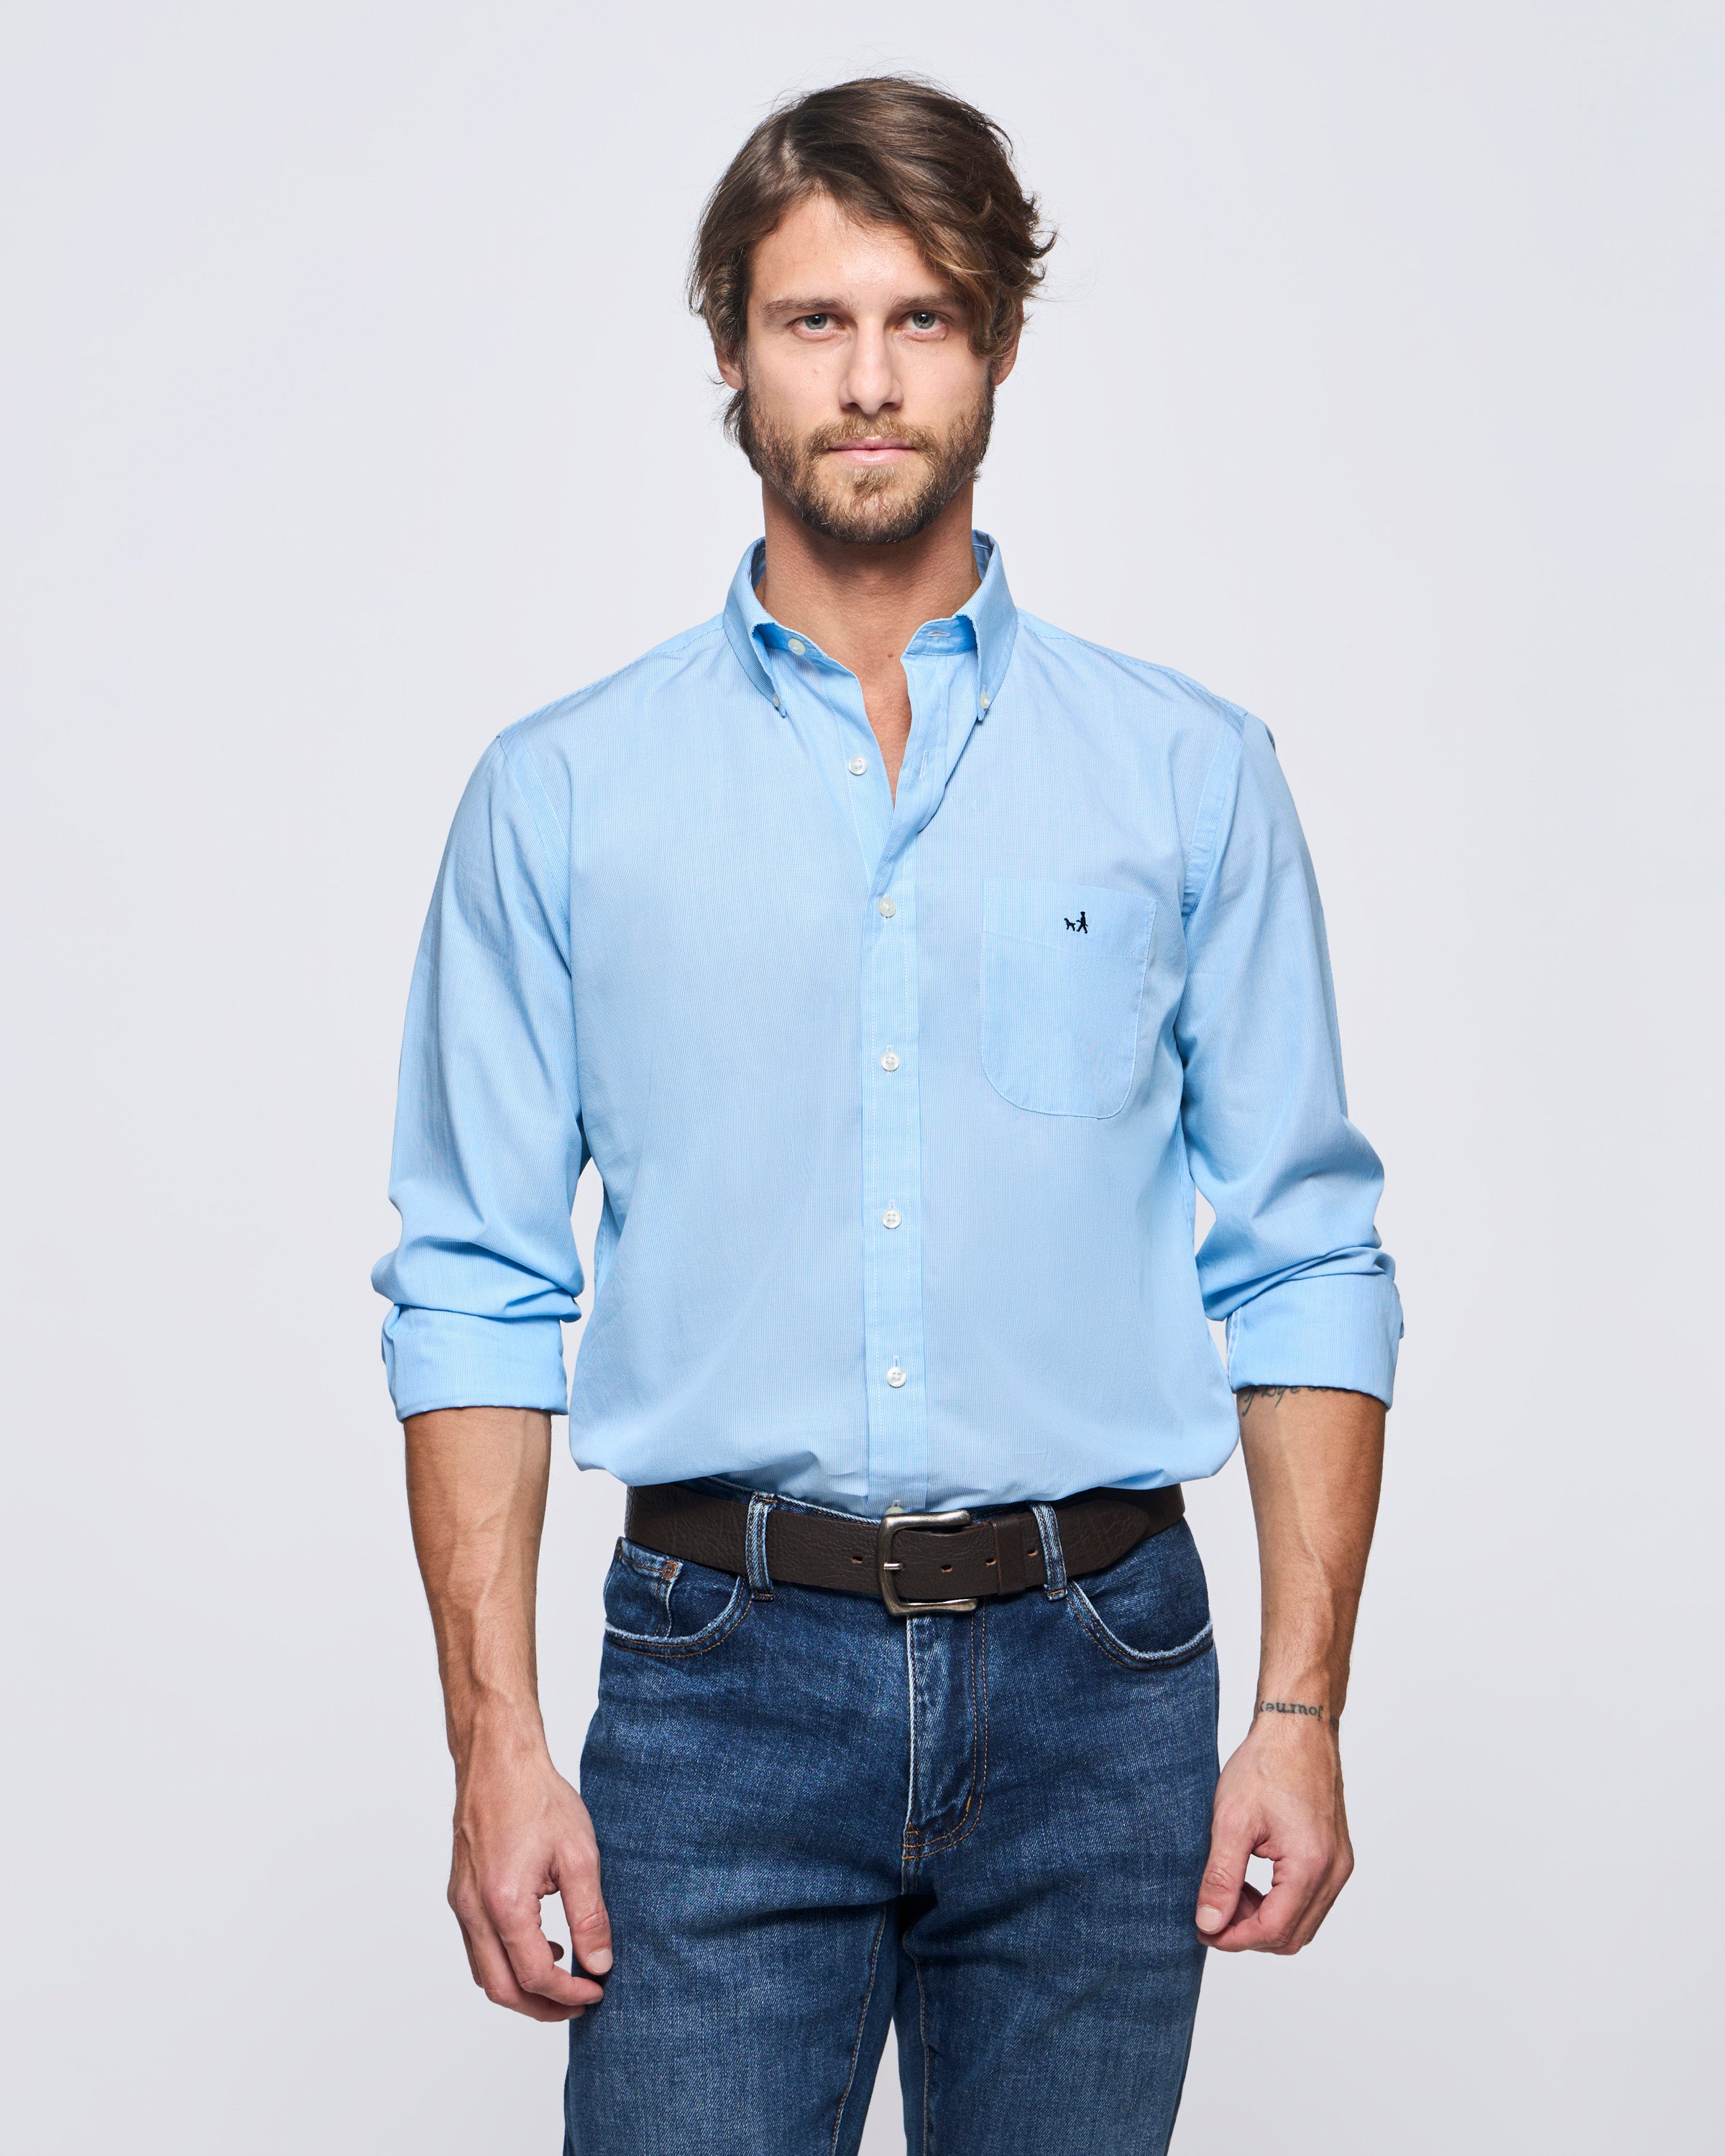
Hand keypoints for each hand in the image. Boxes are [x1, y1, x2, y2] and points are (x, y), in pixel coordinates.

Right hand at [447, 1730, 611, 2020]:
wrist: (498, 1760)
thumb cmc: (537, 1798)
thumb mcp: (579, 1855)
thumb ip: (589, 1915)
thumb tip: (599, 1963)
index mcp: (504, 1903)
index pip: (535, 1976)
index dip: (568, 1993)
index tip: (597, 1990)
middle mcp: (474, 1911)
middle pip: (501, 1989)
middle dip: (542, 2007)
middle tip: (578, 2002)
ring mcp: (462, 1903)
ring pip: (484, 1972)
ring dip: (521, 1987)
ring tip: (562, 1975)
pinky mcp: (460, 1893)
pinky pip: (478, 1947)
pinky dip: (505, 1961)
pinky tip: (538, 1942)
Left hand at [1195, 1710, 1352, 1952]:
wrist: (1296, 1728)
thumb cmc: (1265, 1765)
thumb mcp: (1231, 1820)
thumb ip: (1221, 1877)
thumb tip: (1209, 1923)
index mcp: (1310, 1865)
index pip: (1272, 1930)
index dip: (1234, 1939)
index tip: (1203, 1929)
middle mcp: (1333, 1872)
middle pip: (1292, 1936)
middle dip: (1249, 1934)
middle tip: (1212, 1914)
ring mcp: (1339, 1865)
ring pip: (1303, 1922)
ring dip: (1265, 1920)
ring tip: (1230, 1893)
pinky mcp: (1336, 1857)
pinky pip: (1311, 1901)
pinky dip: (1281, 1904)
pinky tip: (1252, 1883)